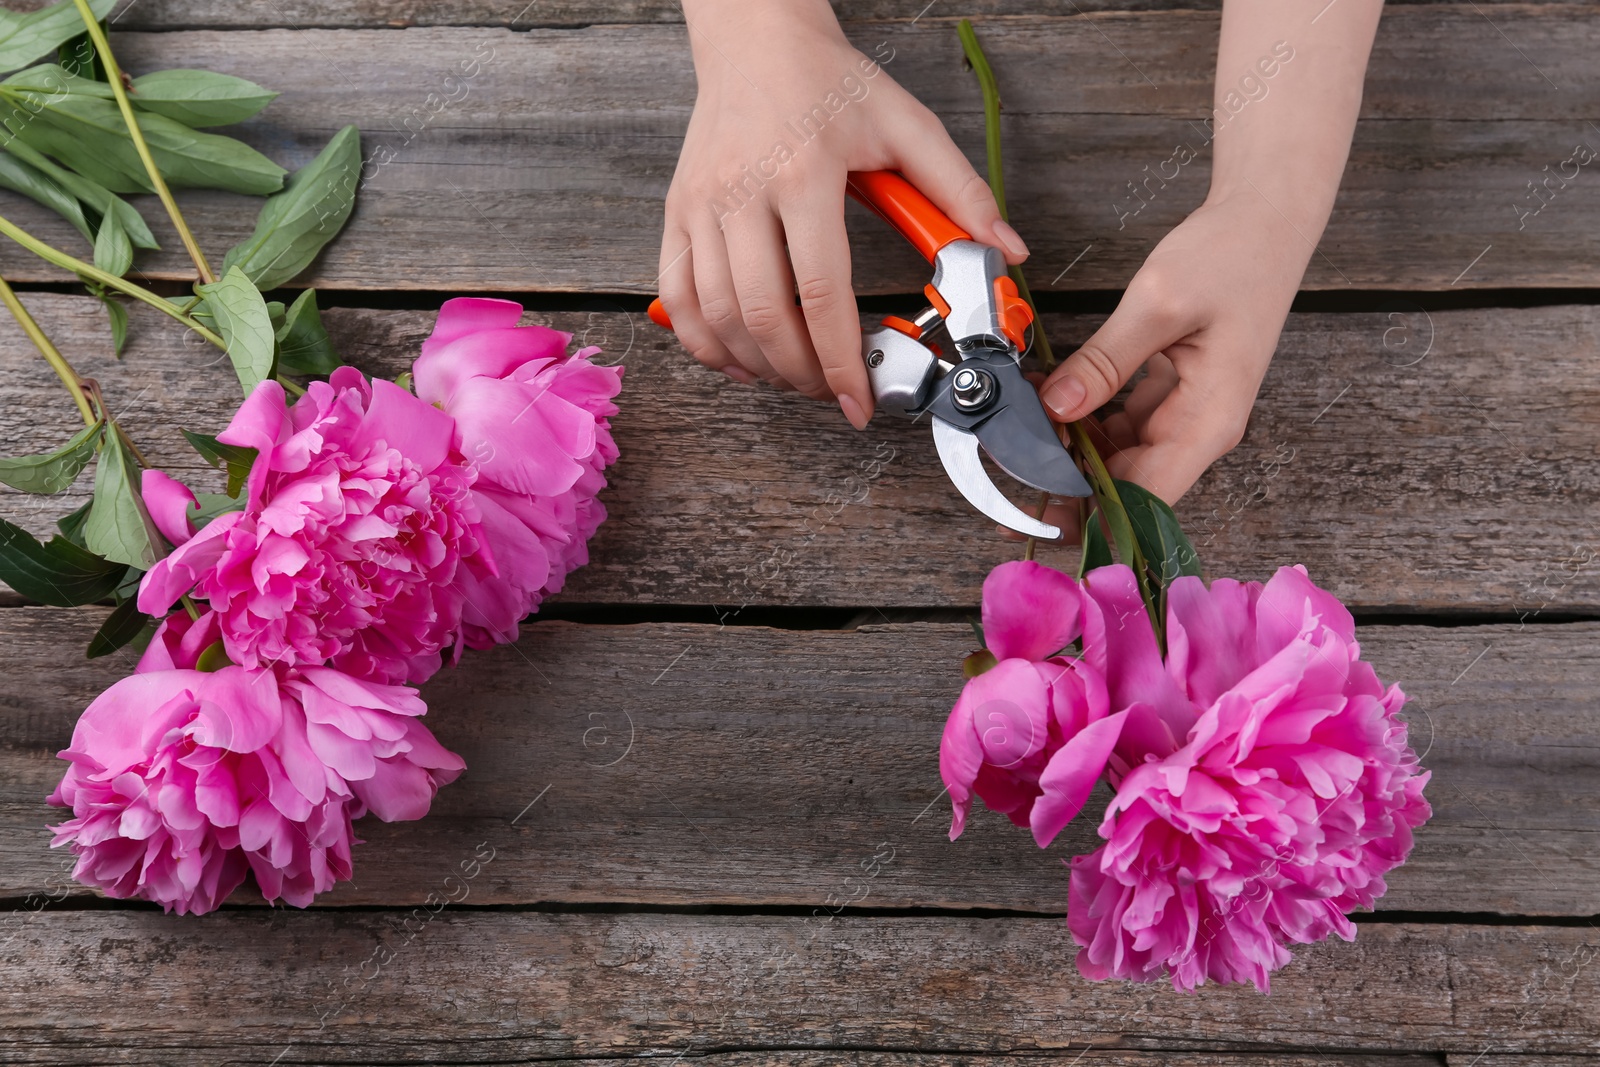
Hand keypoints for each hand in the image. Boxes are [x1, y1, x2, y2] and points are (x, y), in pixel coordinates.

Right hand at [659, 0, 1029, 428]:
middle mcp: (743, 193)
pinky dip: (703, 343)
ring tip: (797, 380)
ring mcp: (701, 205)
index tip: (860, 402)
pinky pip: (676, 298)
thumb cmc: (828, 81)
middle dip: (802, 375)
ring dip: (757, 366)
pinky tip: (739, 360)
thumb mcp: (907, 124)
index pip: (822, 292)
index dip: (842, 361)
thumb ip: (959, 189)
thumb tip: (1005, 248)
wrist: (756, 39)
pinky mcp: (676, 213)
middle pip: (763, 317)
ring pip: (716, 317)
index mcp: (805, 174)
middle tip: (834, 395)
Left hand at [1036, 193, 1310, 519]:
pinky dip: (1086, 420)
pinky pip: (1122, 427)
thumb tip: (1056, 408)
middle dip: (1069, 485)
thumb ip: (1104, 362)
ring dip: (1073, 451)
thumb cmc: (1232, 257)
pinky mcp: (1172, 396)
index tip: (1038, 514)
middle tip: (1011, 473)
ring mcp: (1186, 415)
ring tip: (1023, 432)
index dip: (1091, 516)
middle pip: (1128, 487)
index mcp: (1208, 422)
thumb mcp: (1158, 305)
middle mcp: (1200, 430)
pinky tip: (1052, 402)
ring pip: (1120, 459)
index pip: (1146, 499)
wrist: (1266, 221)